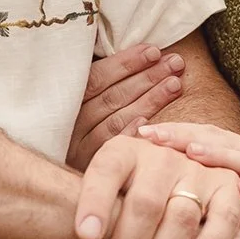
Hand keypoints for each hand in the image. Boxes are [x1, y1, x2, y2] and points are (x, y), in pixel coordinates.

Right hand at [68, 40, 184, 170]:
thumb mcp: (84, 100)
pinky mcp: (89, 169)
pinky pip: (112, 149)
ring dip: (149, 99)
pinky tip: (152, 122)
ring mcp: (78, 148)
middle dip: (146, 77)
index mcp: (64, 101)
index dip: (126, 63)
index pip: (97, 77)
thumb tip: (142, 53)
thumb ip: (103, 82)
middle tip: (175, 63)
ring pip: (116, 119)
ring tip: (176, 83)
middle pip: (111, 97)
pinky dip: (130, 133)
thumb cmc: (83, 126)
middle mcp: (68, 124)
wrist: (70, 188)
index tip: (154, 51)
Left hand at [68, 128, 239, 238]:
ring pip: (179, 216)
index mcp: (122, 153)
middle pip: (143, 203)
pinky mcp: (229, 188)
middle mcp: (160, 155)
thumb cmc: (125, 211)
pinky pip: (223, 219)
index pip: (104, 171)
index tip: (84, 238)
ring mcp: (197, 170)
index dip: (93, 202)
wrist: (179, 191)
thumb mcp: (98, 213)